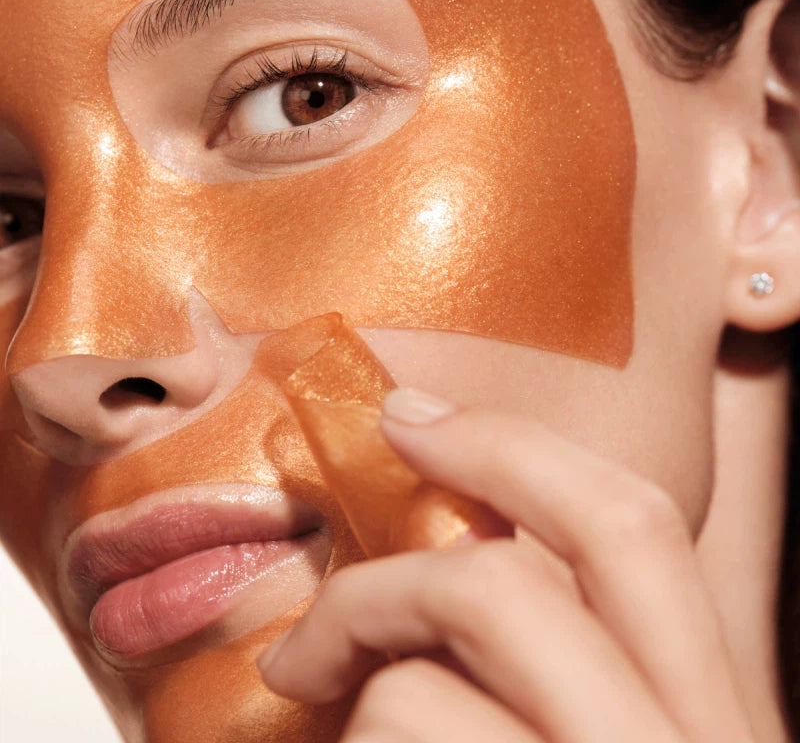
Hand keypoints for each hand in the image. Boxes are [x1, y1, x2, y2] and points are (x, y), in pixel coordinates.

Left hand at [258, 388, 754, 741]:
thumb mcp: (609, 733)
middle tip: (312, 635)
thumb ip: (562, 664)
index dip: (511, 450)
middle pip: (506, 588)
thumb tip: (454, 563)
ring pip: (413, 698)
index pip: (628, 527)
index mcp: (720, 722)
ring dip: (357, 727)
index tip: (413, 414)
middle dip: (387, 585)